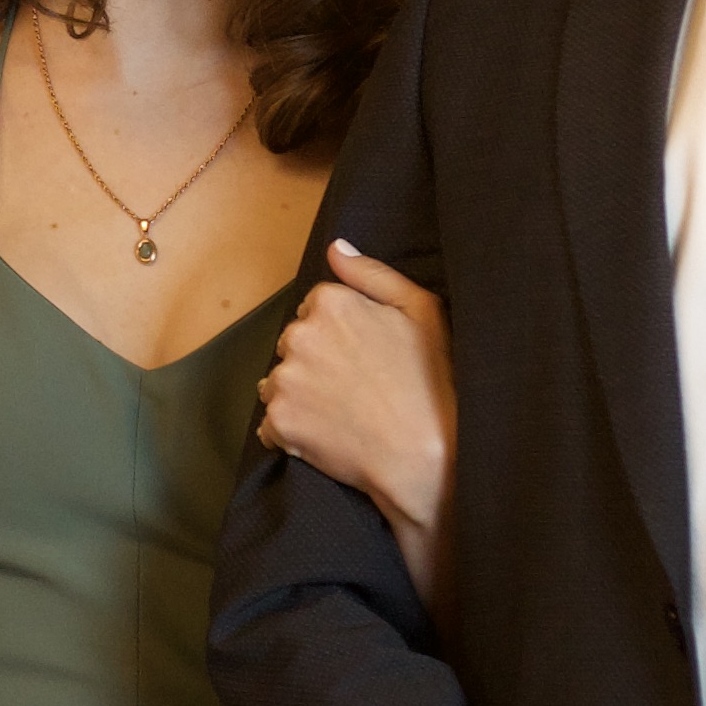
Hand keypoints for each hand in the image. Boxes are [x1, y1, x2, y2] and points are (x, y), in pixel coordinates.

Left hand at [260, 243, 452, 590]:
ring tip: (342, 414)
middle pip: (292, 344)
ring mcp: (285, 380)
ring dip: (300, 396)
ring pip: (279, 382)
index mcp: (330, 303)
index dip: (340, 335)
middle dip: (315, 362)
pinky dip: (292, 431)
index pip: (314, 310)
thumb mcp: (423, 312)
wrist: (427, 457)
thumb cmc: (434, 383)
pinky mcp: (278, 420)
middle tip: (355, 388)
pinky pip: (272, 423)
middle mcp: (299, 335)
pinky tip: (328, 436)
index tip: (364, 357)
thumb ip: (372, 274)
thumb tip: (335, 248)